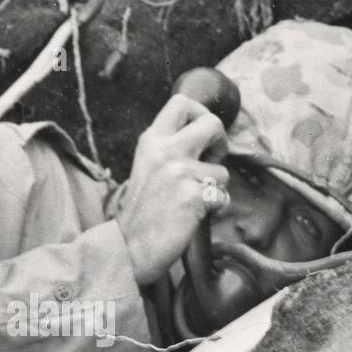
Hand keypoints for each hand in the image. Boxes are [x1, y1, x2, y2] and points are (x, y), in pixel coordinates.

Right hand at [116, 94, 230, 286]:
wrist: (128, 247)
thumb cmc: (142, 212)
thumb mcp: (147, 167)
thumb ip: (169, 149)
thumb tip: (206, 139)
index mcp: (151, 140)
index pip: (182, 103)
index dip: (201, 114)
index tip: (202, 136)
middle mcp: (165, 151)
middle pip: (212, 123)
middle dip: (221, 142)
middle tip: (212, 161)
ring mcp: (179, 173)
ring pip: (222, 170)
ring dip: (215, 188)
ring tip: (193, 201)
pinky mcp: (193, 196)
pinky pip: (222, 196)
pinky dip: (215, 208)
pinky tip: (195, 216)